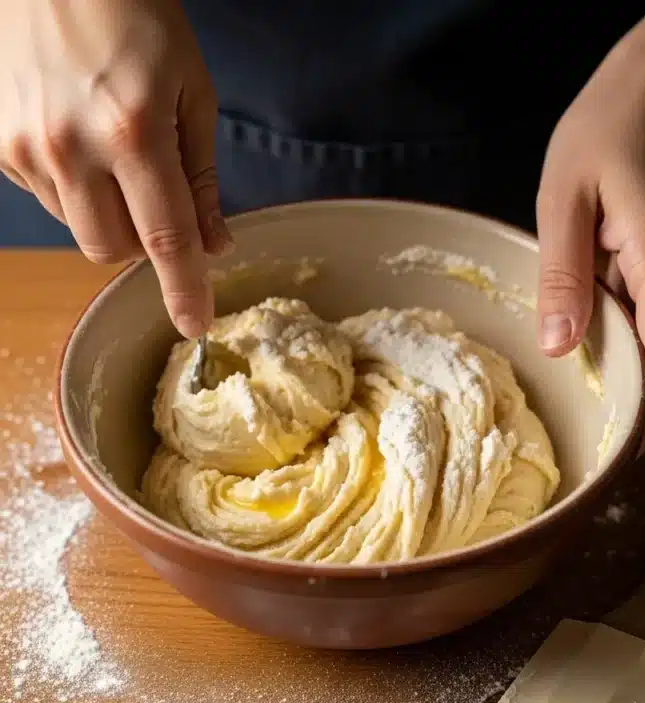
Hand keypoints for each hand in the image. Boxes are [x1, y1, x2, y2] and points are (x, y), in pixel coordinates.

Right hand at [0, 0, 231, 336]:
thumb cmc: (133, 12)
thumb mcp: (190, 87)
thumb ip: (200, 176)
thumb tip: (213, 244)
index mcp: (133, 131)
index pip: (165, 239)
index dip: (183, 289)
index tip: (195, 324)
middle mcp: (72, 147)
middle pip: (112, 250)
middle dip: (142, 244)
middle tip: (158, 202)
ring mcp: (27, 146)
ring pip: (78, 229)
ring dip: (107, 215)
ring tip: (115, 154)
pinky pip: (46, 198)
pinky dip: (72, 187)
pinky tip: (78, 137)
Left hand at [536, 33, 644, 444]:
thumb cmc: (606, 130)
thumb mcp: (563, 199)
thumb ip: (562, 274)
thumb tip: (560, 348)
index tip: (621, 452)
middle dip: (640, 407)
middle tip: (595, 446)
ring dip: (635, 378)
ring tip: (590, 413)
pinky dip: (632, 342)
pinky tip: (595, 352)